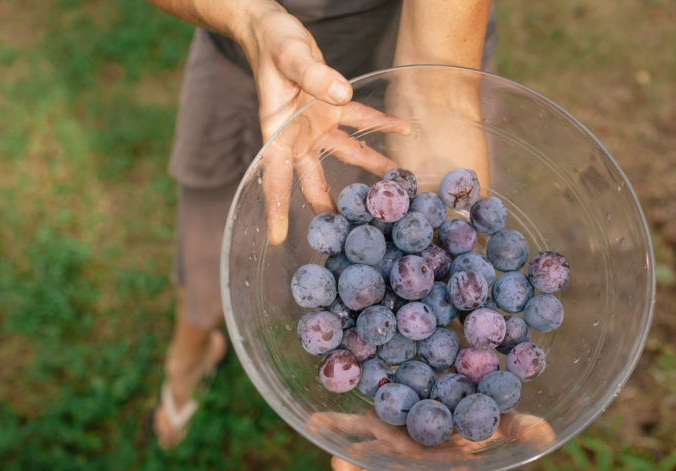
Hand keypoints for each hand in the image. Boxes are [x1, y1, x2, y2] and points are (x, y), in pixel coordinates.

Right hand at [240, 7, 410, 244]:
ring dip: (370, 169)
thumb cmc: (272, 42)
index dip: (276, 206)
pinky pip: (360, 121)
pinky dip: (380, 125)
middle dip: (330, 206)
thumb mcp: (289, 55)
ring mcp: (316, 124)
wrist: (273, 28)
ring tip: (395, 190)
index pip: (274, 174)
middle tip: (350, 233)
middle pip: (313, 179)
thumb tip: (341, 95)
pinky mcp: (332, 108)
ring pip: (346, 154)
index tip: (276, 237)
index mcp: (277, 130)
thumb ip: (313, 74)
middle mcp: (297, 135)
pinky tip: (403, 131)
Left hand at [307, 407, 555, 470]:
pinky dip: (329, 425)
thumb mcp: (491, 414)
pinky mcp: (366, 422)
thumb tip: (548, 434)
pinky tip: (312, 421)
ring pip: (370, 457)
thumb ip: (515, 425)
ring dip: (355, 462)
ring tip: (341, 464)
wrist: (431, 386)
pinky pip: (345, 425)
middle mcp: (414, 458)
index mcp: (447, 460)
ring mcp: (387, 442)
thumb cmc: (466, 407)